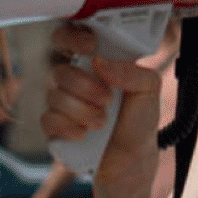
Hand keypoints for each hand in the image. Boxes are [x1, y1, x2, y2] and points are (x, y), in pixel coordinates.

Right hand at [41, 23, 160, 197]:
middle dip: (83, 86)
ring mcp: (62, 101)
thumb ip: (132, 71)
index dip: (73, 36)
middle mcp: (75, 78)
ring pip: (54, 95)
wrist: (132, 161)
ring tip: (102, 122)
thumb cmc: (139, 121)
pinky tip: (84, 134)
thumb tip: (100, 61)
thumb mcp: (149, 90)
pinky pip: (47, 119)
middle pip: (59, 69)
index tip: (90, 46)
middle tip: (106, 98)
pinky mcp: (54, 126)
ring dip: (82, 110)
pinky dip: (68, 127)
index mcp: (96, 61)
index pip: (70, 35)